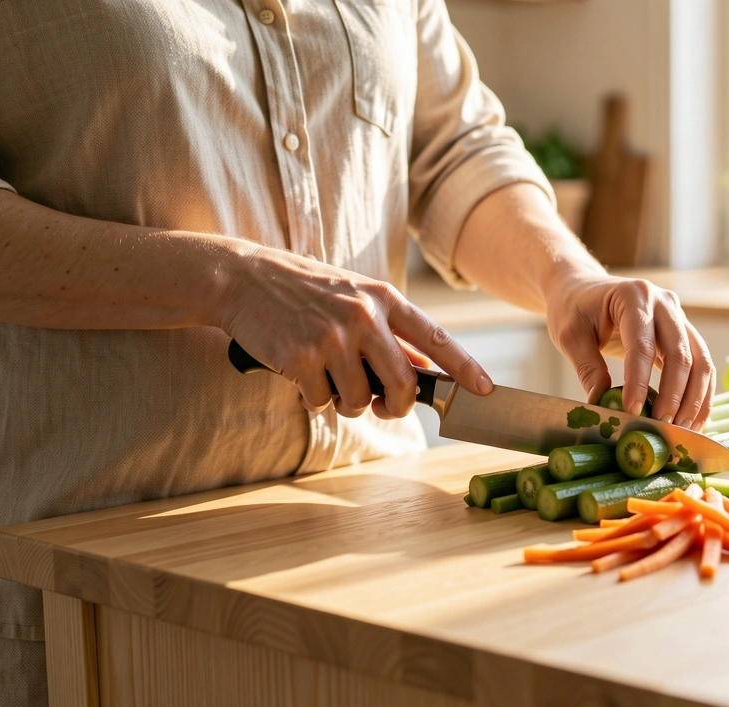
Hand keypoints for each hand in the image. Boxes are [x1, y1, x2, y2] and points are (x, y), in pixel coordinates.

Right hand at [217, 246, 491, 418]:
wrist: (243, 278)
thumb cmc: (305, 291)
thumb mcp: (354, 298)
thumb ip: (390, 331)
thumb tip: (425, 368)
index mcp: (382, 298)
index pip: (436, 337)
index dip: (465, 367)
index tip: (485, 389)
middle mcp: (363, 316)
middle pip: (402, 383)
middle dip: (396, 406)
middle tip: (383, 406)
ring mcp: (331, 337)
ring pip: (361, 400)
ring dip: (347, 403)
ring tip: (329, 378)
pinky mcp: (300, 357)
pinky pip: (322, 402)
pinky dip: (313, 398)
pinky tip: (300, 372)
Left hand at [546, 272, 714, 429]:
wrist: (583, 289)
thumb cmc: (574, 308)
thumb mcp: (570, 335)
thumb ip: (587, 367)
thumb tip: (601, 404)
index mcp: (633, 296)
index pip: (642, 344)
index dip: (639, 381)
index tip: (632, 411)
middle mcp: (664, 303)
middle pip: (681, 353)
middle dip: (675, 394)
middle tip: (662, 425)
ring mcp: (678, 316)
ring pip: (701, 360)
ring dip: (696, 397)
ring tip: (682, 428)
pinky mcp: (684, 333)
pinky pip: (701, 364)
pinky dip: (701, 393)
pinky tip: (693, 418)